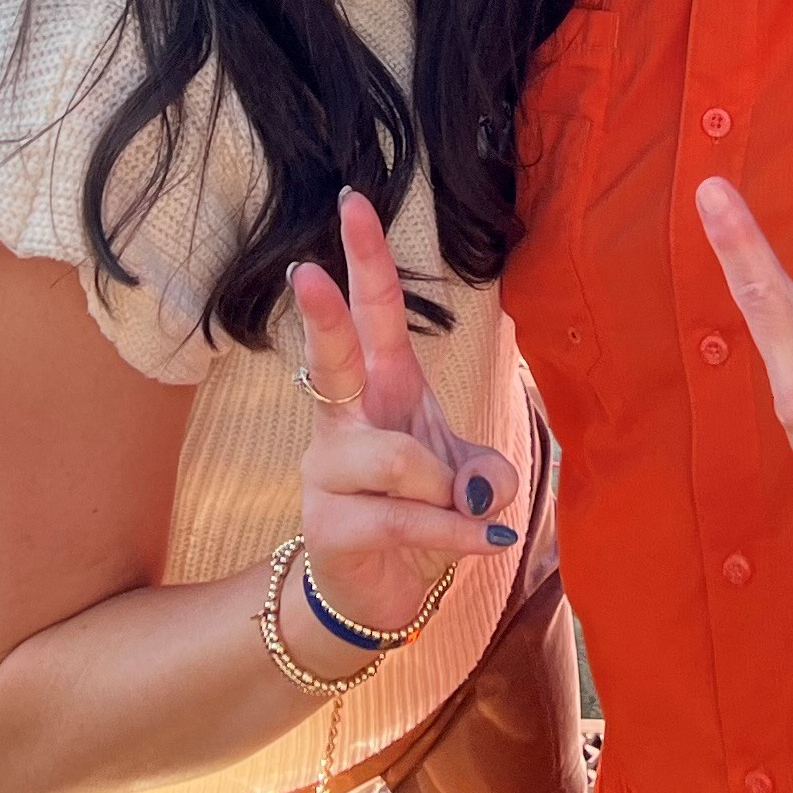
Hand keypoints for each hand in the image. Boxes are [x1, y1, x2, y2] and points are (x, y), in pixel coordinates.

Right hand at [286, 192, 519, 641]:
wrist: (375, 592)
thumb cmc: (418, 508)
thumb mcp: (466, 475)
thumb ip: (487, 470)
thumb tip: (480, 491)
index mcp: (381, 388)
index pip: (372, 313)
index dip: (365, 258)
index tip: (355, 200)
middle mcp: (344, 420)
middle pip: (332, 357)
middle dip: (322, 315)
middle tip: (306, 271)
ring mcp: (328, 472)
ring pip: (393, 458)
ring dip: (446, 489)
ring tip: (463, 512)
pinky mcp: (330, 527)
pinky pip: (407, 519)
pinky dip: (456, 534)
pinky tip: (483, 544)